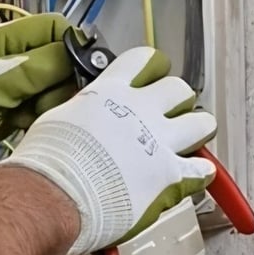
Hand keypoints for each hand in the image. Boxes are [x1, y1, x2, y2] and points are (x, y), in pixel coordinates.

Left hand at [0, 13, 76, 173]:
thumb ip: (29, 69)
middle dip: (66, 81)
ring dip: (55, 103)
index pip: (55, 29)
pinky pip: (42, 108)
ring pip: (54, 86)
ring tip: (37, 118)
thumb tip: (71, 53)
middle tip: (57, 104)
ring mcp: (10, 85)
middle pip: (59, 59)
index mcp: (2, 41)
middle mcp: (8, 58)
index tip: (84, 74)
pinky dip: (44, 118)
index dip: (74, 48)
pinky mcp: (10, 110)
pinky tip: (31, 128)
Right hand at [4, 46, 216, 254]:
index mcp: (111, 91)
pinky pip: (203, 170)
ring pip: (202, 123)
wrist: (57, 194)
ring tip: (186, 142)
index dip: (151, 67)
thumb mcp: (60, 115)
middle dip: (176, 100)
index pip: (145, 60)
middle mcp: (140, 110)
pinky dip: (200, 174)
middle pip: (178, 89)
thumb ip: (85, 109)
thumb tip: (87, 112)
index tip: (150, 76)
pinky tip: (189, 176)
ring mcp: (159, 142)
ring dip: (196, 131)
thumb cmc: (50, 159)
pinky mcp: (171, 176)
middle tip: (167, 114)